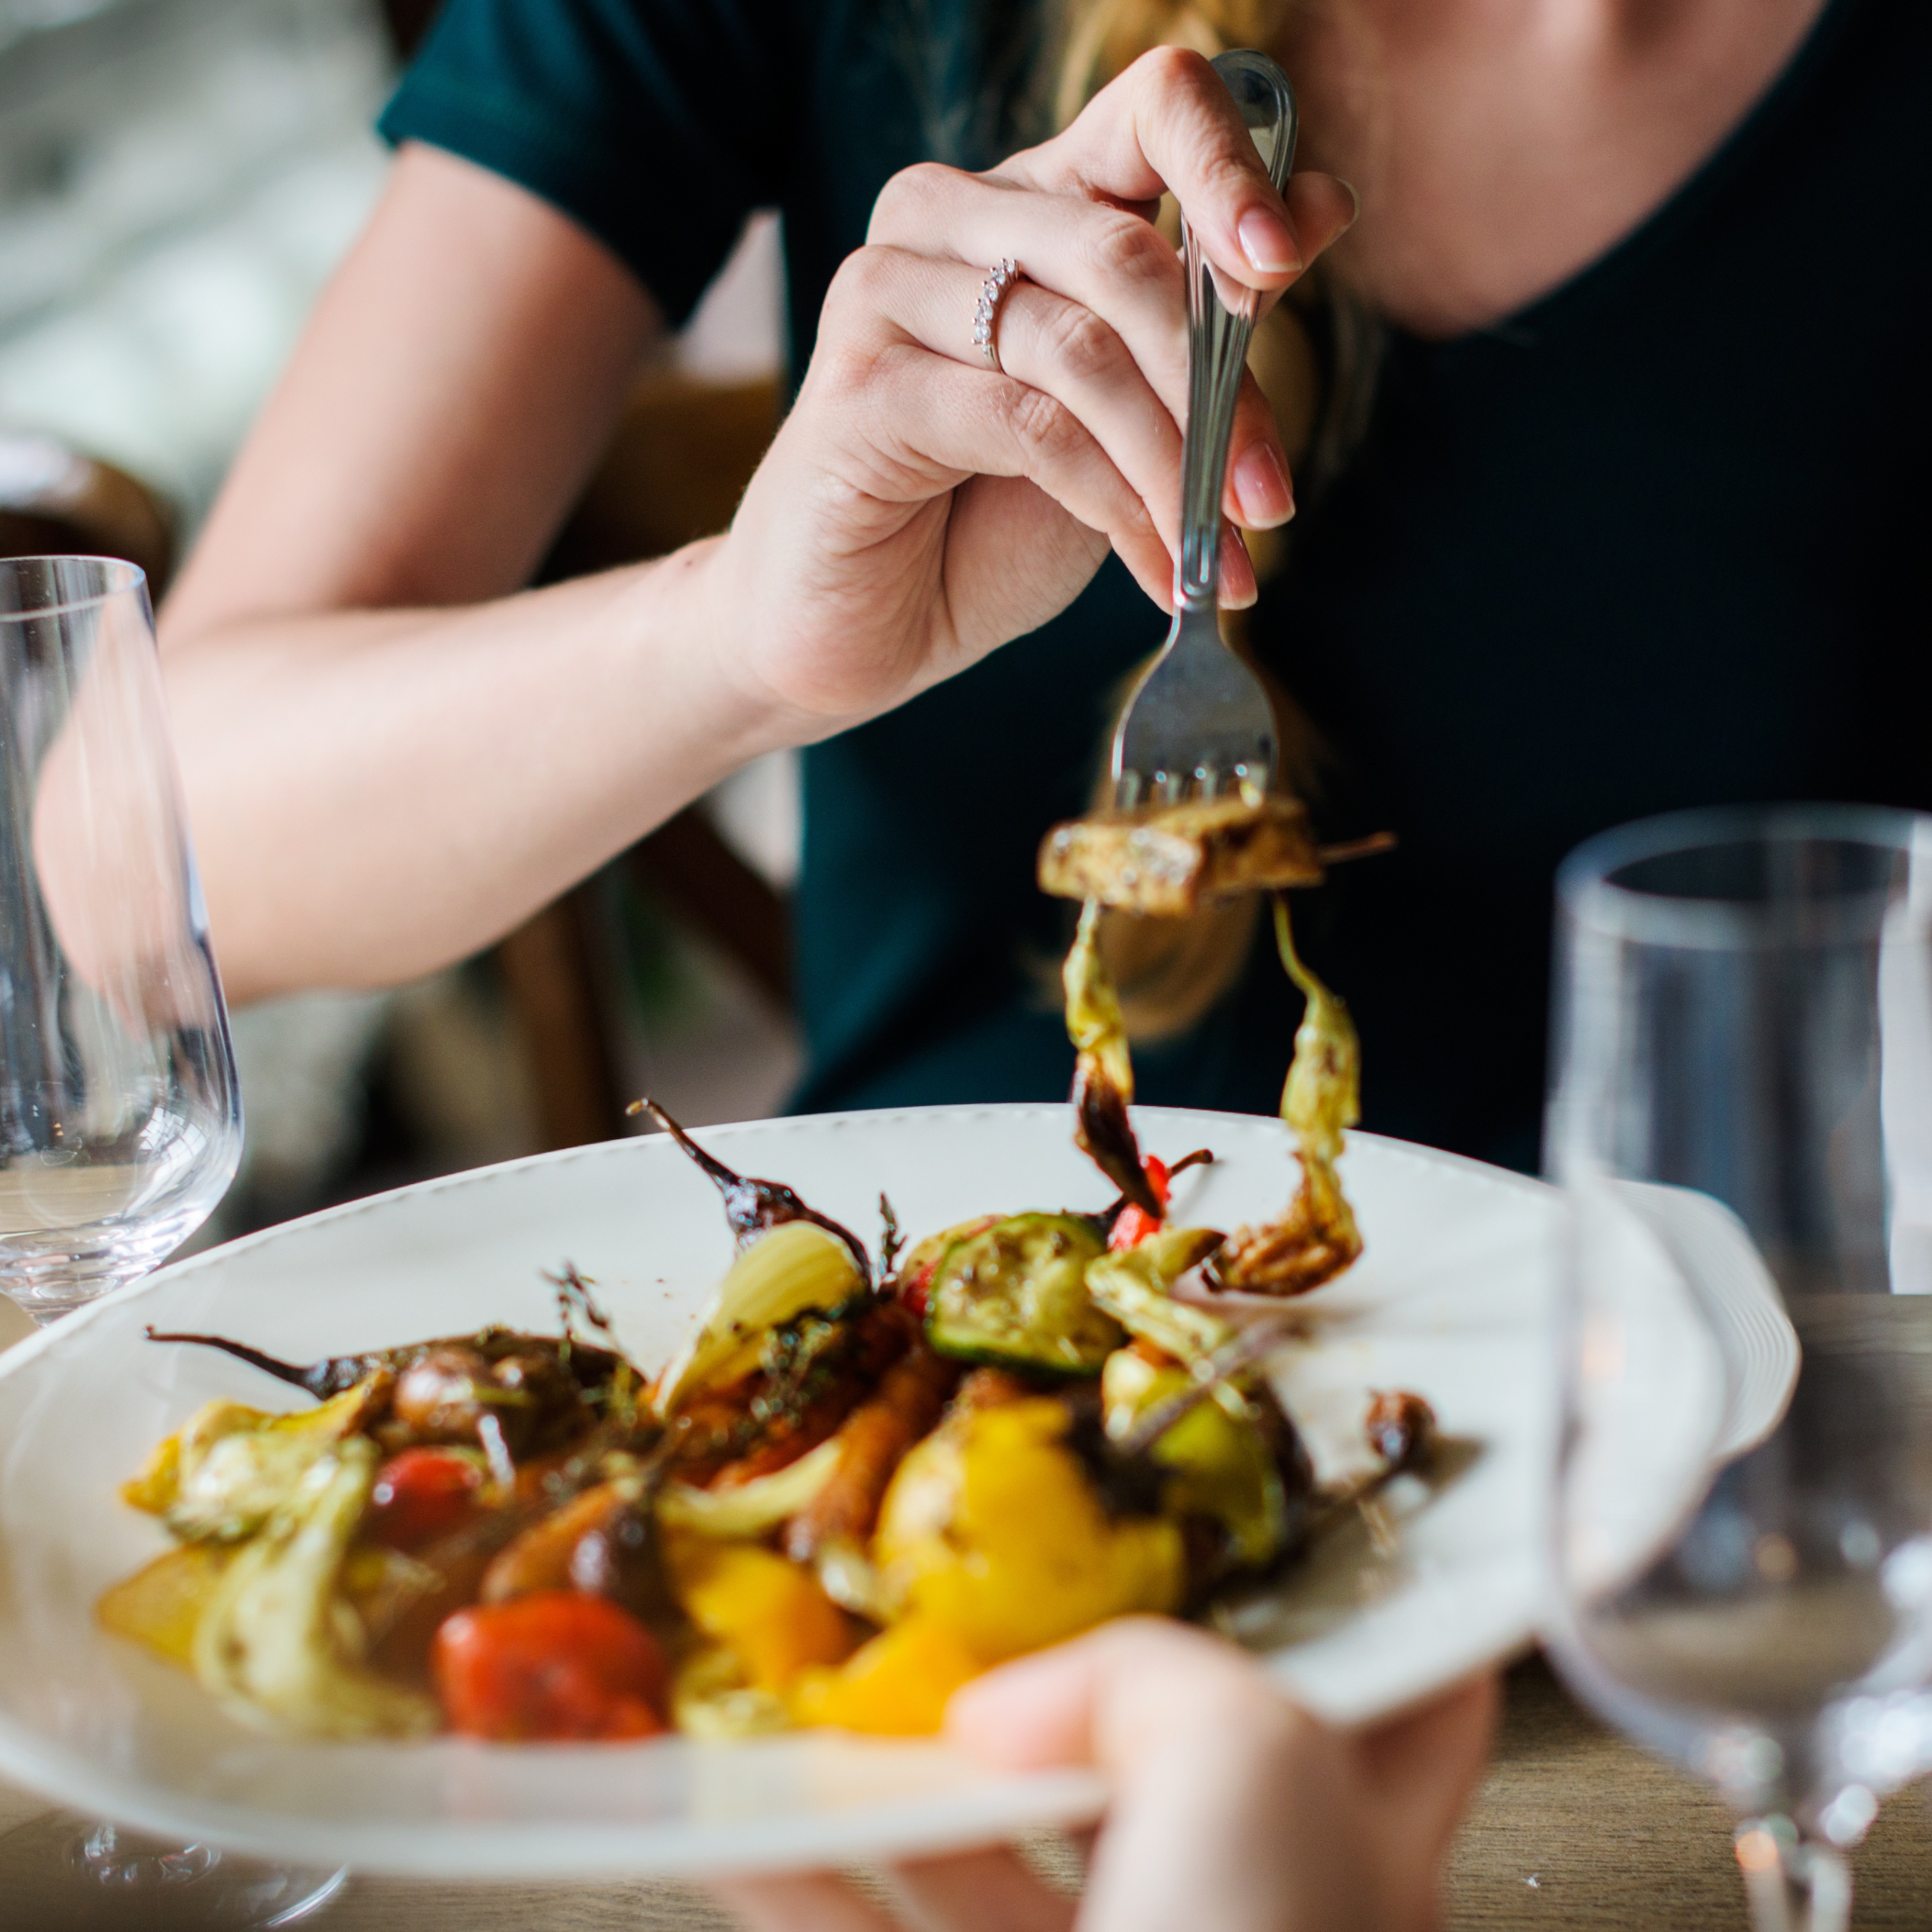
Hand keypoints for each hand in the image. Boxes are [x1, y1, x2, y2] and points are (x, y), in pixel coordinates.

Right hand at [710, 48, 1356, 729]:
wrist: (858, 629)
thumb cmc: (985, 521)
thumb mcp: (1126, 416)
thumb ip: (1204, 319)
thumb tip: (1323, 206)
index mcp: (1030, 199)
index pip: (1150, 107)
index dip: (1231, 169)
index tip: (1282, 264)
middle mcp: (951, 217)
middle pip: (1126, 253)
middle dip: (1220, 391)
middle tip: (1267, 500)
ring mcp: (891, 291)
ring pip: (1083, 349)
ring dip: (1173, 467)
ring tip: (1218, 552)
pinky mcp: (862, 385)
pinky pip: (1030, 428)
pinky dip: (1114, 507)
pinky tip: (1155, 571)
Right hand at [710, 1618, 1497, 1931]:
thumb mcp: (1252, 1774)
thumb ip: (1156, 1679)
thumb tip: (1020, 1695)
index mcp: (1351, 1846)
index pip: (1392, 1693)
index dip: (1342, 1593)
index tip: (1255, 1505)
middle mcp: (1241, 1912)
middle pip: (1143, 1750)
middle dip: (1048, 1665)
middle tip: (972, 1579)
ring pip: (992, 1848)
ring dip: (896, 1766)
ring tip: (820, 1685)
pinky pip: (876, 1930)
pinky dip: (799, 1873)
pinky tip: (736, 1820)